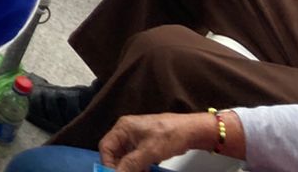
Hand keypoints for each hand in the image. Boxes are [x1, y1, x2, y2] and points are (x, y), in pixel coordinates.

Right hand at [98, 112, 224, 171]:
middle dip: (119, 166)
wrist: (191, 131)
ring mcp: (136, 137)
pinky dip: (138, 166)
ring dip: (129, 168)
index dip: (107, 163)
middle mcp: (126, 131)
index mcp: (123, 128)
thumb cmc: (169, 136)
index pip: (106, 146)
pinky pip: (135, 157)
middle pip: (115, 152)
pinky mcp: (145, 143)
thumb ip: (131, 164)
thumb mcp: (149, 152)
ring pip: (125, 156)